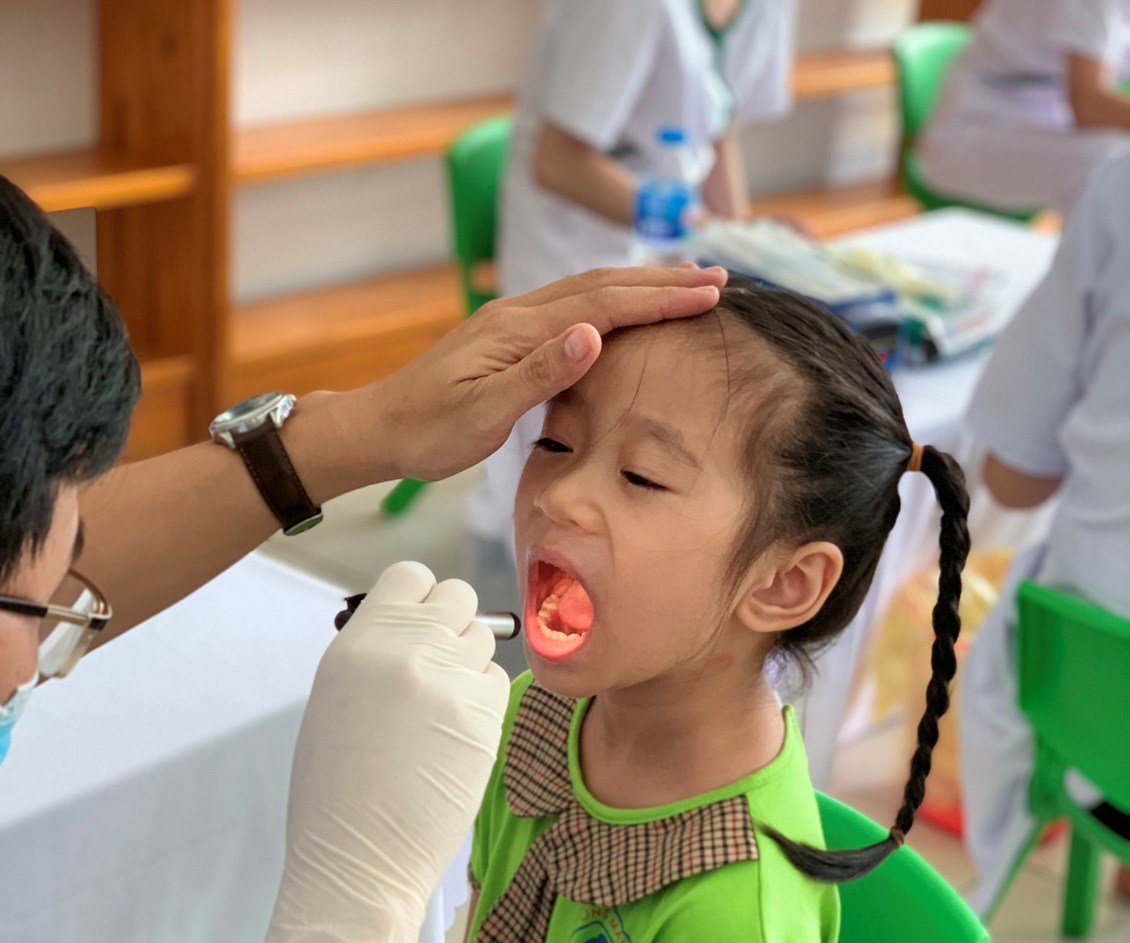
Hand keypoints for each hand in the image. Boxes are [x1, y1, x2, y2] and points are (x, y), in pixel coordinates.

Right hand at [250, 562, 508, 942]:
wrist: (356, 859)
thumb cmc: (338, 793)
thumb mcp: (336, 701)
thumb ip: (376, 654)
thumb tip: (414, 627)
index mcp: (356, 642)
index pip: (411, 576)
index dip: (422, 602)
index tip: (421, 630)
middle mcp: (402, 651)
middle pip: (457, 598)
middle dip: (455, 627)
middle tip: (440, 670)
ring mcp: (445, 681)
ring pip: (483, 641)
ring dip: (470, 667)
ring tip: (440, 716)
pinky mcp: (480, 718)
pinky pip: (497, 684)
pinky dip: (484, 704)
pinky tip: (456, 739)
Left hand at [373, 264, 725, 480]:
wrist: (379, 428)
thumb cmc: (428, 431)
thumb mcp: (483, 412)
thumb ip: (539, 374)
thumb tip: (592, 335)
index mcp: (518, 330)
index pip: (604, 305)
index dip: (659, 298)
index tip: (709, 294)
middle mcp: (518, 314)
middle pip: (602, 285)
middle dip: (662, 281)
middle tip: (717, 280)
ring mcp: (511, 322)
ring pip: (588, 290)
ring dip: (640, 284)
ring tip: (685, 284)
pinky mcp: (507, 337)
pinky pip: (571, 305)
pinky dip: (611, 300)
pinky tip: (623, 307)